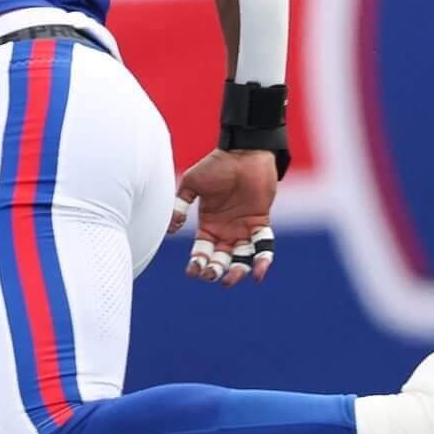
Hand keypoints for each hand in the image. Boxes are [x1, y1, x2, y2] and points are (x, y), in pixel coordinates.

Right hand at [169, 147, 278, 285]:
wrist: (243, 153)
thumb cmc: (216, 165)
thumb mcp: (191, 184)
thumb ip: (179, 204)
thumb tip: (170, 228)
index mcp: (208, 225)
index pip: (202, 251)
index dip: (196, 262)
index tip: (192, 270)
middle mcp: (226, 231)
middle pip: (220, 259)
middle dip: (214, 271)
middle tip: (209, 274)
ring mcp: (244, 229)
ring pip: (241, 258)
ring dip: (236, 272)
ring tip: (229, 280)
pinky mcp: (260, 223)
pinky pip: (263, 246)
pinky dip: (262, 261)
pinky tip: (258, 274)